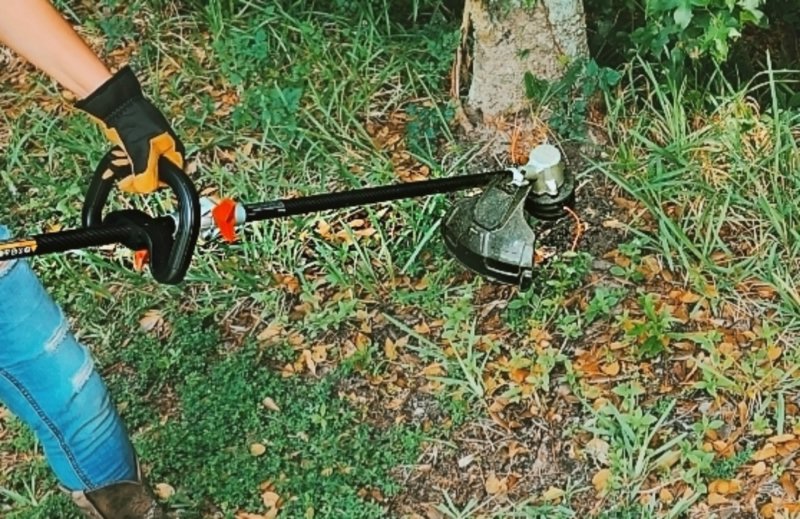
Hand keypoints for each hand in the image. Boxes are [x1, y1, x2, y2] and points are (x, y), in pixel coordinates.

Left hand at [76, 66, 183, 193]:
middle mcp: (165, 150)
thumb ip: (146, 174)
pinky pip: (133, 162)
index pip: (169, 178)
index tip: (136, 182)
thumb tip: (146, 189)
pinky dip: (123, 163)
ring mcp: (152, 148)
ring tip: (117, 161)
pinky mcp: (139, 146)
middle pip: (154, 175)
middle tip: (124, 173)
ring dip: (127, 169)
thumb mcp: (141, 151)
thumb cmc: (132, 120)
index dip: (152, 183)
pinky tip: (115, 159)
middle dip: (137, 176)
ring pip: (141, 169)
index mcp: (174, 150)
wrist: (115, 104)